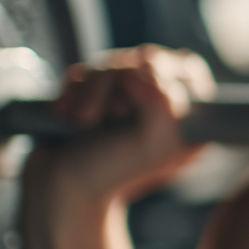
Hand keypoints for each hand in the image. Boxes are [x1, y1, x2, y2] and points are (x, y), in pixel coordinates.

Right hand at [25, 45, 215, 207]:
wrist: (60, 190)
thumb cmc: (112, 173)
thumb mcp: (153, 145)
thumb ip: (163, 103)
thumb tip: (143, 64)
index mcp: (186, 119)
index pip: (189, 67)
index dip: (167, 71)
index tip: (146, 97)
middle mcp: (160, 106)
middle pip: (146, 58)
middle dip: (121, 82)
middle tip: (113, 115)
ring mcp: (125, 99)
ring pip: (111, 63)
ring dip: (92, 91)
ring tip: (82, 122)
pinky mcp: (93, 97)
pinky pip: (84, 71)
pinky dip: (73, 90)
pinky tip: (66, 115)